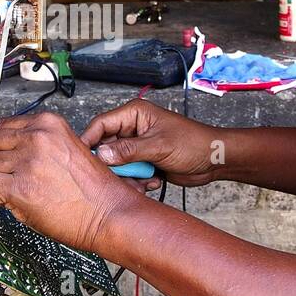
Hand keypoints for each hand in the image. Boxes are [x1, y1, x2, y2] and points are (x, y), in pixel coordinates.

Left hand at [0, 111, 141, 253]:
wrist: (108, 213)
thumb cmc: (93, 189)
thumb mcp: (67, 148)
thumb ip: (37, 143)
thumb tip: (3, 151)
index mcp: (48, 124)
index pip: (3, 125)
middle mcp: (37, 137)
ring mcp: (28, 161)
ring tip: (3, 191)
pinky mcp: (20, 187)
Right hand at [81, 99, 224, 187]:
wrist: (214, 160)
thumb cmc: (193, 143)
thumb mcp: (159, 146)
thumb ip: (128, 150)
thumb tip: (102, 155)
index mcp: (134, 115)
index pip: (101, 125)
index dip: (89, 141)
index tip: (82, 159)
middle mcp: (132, 129)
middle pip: (106, 148)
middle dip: (114, 166)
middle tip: (124, 176)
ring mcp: (137, 147)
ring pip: (117, 165)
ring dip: (129, 176)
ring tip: (146, 179)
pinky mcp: (144, 162)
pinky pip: (129, 174)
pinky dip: (139, 181)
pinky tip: (154, 180)